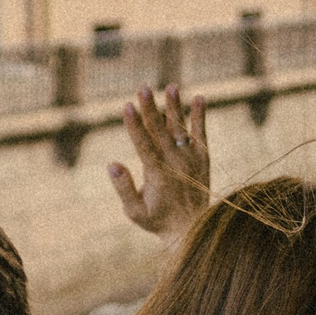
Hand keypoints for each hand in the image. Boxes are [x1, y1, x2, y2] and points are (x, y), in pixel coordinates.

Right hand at [108, 87, 208, 237]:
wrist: (193, 228)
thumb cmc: (157, 220)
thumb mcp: (134, 212)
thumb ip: (124, 188)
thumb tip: (112, 164)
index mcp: (157, 174)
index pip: (143, 145)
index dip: (134, 125)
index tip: (127, 106)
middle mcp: (175, 163)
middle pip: (159, 131)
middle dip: (150, 108)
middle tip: (143, 87)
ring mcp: (190, 158)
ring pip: (179, 128)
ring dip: (175, 107)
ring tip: (171, 86)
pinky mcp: (203, 157)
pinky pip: (201, 133)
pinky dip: (200, 117)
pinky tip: (199, 98)